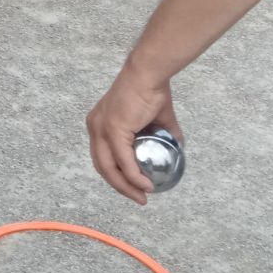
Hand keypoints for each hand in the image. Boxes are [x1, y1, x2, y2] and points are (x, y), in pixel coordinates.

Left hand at [85, 61, 182, 205]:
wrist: (149, 74)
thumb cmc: (152, 90)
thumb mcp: (156, 118)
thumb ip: (163, 134)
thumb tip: (177, 148)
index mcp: (99, 123)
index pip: (102, 156)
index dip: (115, 175)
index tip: (131, 187)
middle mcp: (95, 127)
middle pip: (102, 166)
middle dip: (120, 186)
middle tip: (138, 198)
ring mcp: (101, 128)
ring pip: (109, 168)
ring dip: (126, 186)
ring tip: (143, 196)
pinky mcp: (112, 130)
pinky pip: (123, 161)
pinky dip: (133, 176)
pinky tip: (145, 185)